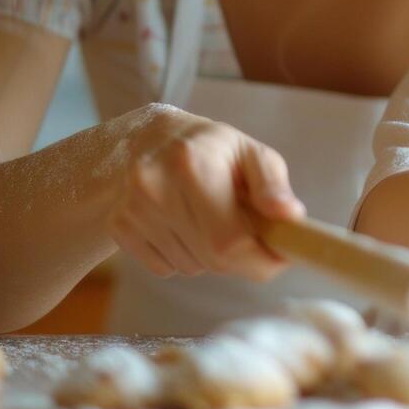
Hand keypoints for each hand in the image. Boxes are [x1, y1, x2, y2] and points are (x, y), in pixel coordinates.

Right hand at [105, 104, 305, 281]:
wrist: (150, 139)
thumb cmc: (212, 149)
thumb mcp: (250, 153)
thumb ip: (273, 184)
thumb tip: (290, 216)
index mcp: (193, 165)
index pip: (231, 240)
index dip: (261, 258)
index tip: (280, 256)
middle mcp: (155, 187)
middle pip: (212, 258)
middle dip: (239, 255)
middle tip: (246, 231)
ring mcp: (132, 209)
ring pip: (190, 267)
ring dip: (209, 255)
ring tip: (208, 218)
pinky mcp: (118, 226)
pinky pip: (164, 268)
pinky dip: (181, 257)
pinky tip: (182, 224)